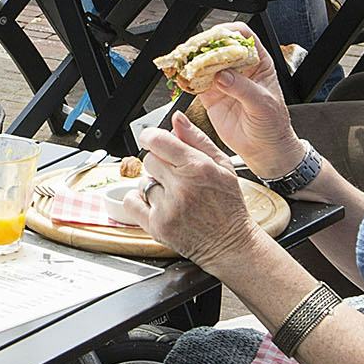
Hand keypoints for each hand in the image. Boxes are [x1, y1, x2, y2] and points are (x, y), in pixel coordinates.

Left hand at [132, 112, 265, 270]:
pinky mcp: (157, 226)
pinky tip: (157, 204)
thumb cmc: (229, 205)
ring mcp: (168, 208)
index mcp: (197, 168)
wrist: (231, 244)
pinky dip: (139, 201)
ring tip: (174, 195)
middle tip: (174, 175)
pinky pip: (132, 202)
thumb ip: (197, 139)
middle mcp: (181, 187)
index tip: (151, 139)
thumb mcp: (222, 166)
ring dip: (154, 185)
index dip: (151, 136)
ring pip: (143, 181)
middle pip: (149, 160)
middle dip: (159, 164)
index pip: (158, 140)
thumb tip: (177, 118)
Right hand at [192, 44, 306, 177]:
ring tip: (182, 62)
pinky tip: (181, 78)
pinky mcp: (210, 95)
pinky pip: (195, 82)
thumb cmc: (273, 124)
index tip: (215, 38)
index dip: (228, 33)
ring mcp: (223, 81)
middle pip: (218, 46)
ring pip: (203, 62)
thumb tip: (223, 75)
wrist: (265, 149)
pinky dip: (186, 79)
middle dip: (204, 46)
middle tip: (193, 51)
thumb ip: (243, 88)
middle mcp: (239, 68)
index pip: (243, 37)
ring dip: (191, 61)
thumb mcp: (263, 104)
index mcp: (258, 63)